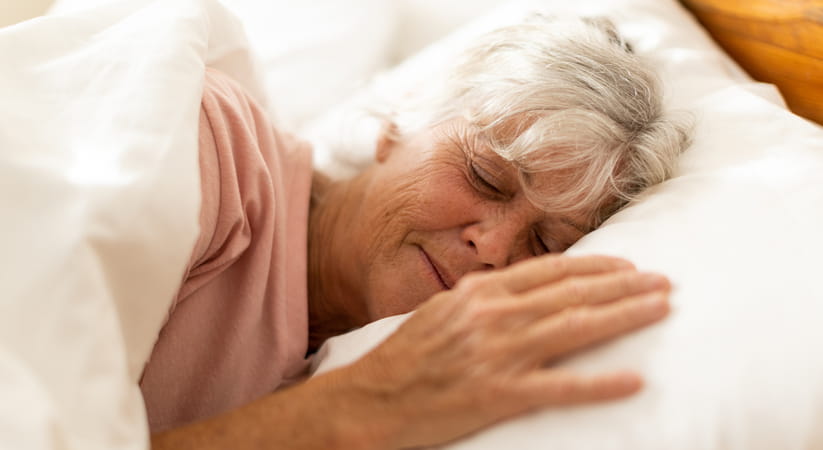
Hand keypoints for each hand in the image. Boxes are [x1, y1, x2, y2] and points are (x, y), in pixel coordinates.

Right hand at [341, 254, 670, 448]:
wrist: (371, 398)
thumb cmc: (405, 356)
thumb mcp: (442, 312)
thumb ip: (483, 299)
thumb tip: (521, 291)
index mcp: (480, 292)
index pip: (550, 271)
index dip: (595, 266)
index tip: (628, 266)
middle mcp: (494, 315)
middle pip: (572, 293)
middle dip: (624, 286)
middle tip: (665, 282)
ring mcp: (498, 354)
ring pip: (576, 328)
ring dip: (624, 316)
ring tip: (661, 309)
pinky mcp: (499, 394)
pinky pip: (561, 387)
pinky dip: (600, 383)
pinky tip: (633, 380)